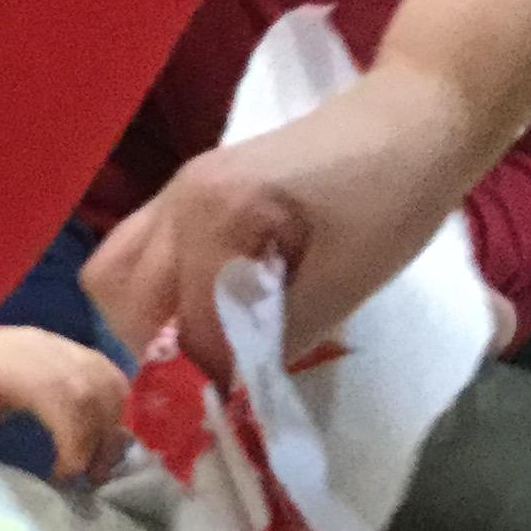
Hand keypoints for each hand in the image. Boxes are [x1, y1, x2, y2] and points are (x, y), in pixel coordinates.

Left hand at [0, 324, 127, 475]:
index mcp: (9, 359)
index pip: (62, 392)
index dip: (74, 438)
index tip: (61, 475)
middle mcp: (42, 345)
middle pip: (94, 387)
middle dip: (98, 439)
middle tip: (84, 480)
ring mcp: (60, 345)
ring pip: (109, 381)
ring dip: (111, 427)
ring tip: (96, 468)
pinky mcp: (71, 352)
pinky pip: (110, 376)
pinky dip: (114, 411)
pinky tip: (99, 442)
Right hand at [83, 57, 487, 381]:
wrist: (415, 121)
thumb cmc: (394, 195)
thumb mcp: (346, 282)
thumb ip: (278, 340)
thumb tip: (232, 394)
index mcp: (213, 212)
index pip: (185, 327)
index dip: (211, 377)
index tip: (242, 408)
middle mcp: (177, 199)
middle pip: (126, 303)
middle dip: (164, 354)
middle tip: (218, 381)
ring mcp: (176, 192)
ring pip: (116, 276)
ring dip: (149, 323)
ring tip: (204, 349)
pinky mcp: (190, 195)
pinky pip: (140, 254)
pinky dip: (159, 295)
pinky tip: (209, 312)